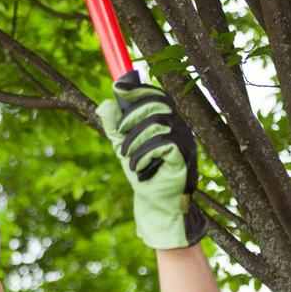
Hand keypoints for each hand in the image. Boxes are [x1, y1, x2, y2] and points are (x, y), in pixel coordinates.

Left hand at [95, 77, 205, 249]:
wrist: (155, 203)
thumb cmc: (142, 173)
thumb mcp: (123, 146)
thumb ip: (115, 126)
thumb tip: (105, 103)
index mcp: (166, 121)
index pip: (157, 95)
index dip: (138, 89)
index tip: (118, 89)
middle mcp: (179, 127)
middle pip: (157, 104)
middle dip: (132, 116)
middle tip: (119, 132)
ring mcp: (185, 141)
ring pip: (157, 123)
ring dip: (135, 139)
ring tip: (127, 157)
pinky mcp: (185, 156)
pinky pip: (163, 143)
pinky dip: (144, 154)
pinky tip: (139, 167)